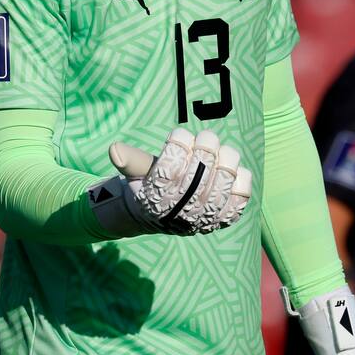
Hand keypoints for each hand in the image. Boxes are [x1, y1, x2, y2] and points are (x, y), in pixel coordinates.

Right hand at [87, 128, 250, 236]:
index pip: (169, 167)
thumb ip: (129, 159)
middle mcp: (179, 213)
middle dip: (205, 146)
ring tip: (219, 150)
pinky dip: (241, 180)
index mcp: (155, 199)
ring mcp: (203, 218)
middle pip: (199, 173)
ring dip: (225, 159)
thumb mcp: (136, 172)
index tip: (179, 134)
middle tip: (205, 137)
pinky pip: (240, 199)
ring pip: (222, 183)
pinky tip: (232, 170)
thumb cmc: (149, 184)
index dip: (178, 144)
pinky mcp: (222, 219)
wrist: (161, 216)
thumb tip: (113, 149)